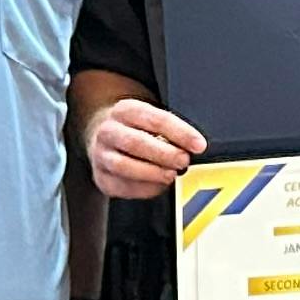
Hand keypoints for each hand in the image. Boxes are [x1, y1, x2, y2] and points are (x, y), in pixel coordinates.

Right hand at [85, 96, 205, 201]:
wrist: (105, 137)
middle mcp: (108, 131)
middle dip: (165, 155)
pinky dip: (143, 188)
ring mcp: (101, 155)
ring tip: (170, 175)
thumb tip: (194, 148)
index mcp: (125, 110)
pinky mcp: (101, 177)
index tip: (198, 145)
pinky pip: (121, 186)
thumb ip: (171, 132)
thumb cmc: (136, 130)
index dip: (180, 133)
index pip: (156, 119)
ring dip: (152, 173)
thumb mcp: (151, 119)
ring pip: (123, 166)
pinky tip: (157, 186)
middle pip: (136, 143)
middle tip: (183, 161)